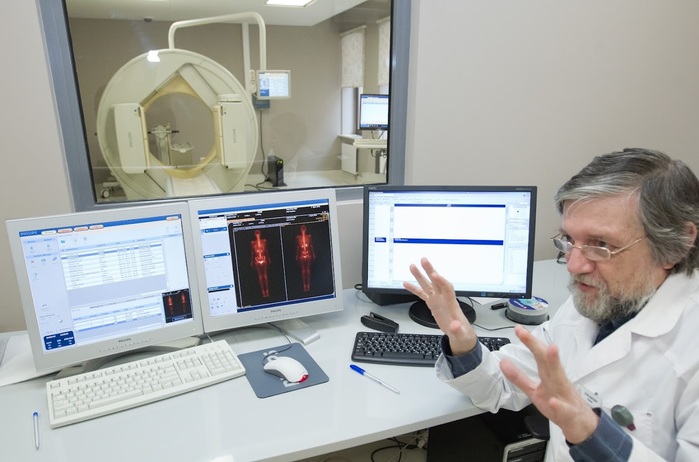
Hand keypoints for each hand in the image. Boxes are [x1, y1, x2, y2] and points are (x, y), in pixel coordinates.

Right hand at [403, 257, 476, 354]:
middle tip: (424, 260)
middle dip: (430, 270)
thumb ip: (457, 330)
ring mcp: (437, 300)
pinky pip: (422, 294)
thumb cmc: (461, 332)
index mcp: (451, 304)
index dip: (441, 281)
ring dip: (420, 275)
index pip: (447, 288)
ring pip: (427, 285)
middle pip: (436, 281)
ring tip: (412, 266)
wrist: (459, 334)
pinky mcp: (432, 303)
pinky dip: (414, 289)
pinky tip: (406, 284)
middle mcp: (444, 299)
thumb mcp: (461, 334)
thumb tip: (455, 325)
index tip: (434, 275)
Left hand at [499, 325, 598, 443]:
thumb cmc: (559, 403)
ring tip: (551, 349)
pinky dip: (559, 405)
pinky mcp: (569, 412)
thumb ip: (519, 378)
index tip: (518, 329)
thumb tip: (503, 362)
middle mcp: (558, 381)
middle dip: (536, 346)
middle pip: (547, 361)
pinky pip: (564, 409)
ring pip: (560, 378)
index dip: (529, 342)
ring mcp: (565, 396)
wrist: (581, 424)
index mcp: (549, 375)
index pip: (539, 355)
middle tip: (524, 333)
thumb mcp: (534, 391)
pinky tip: (553, 401)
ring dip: (555, 363)